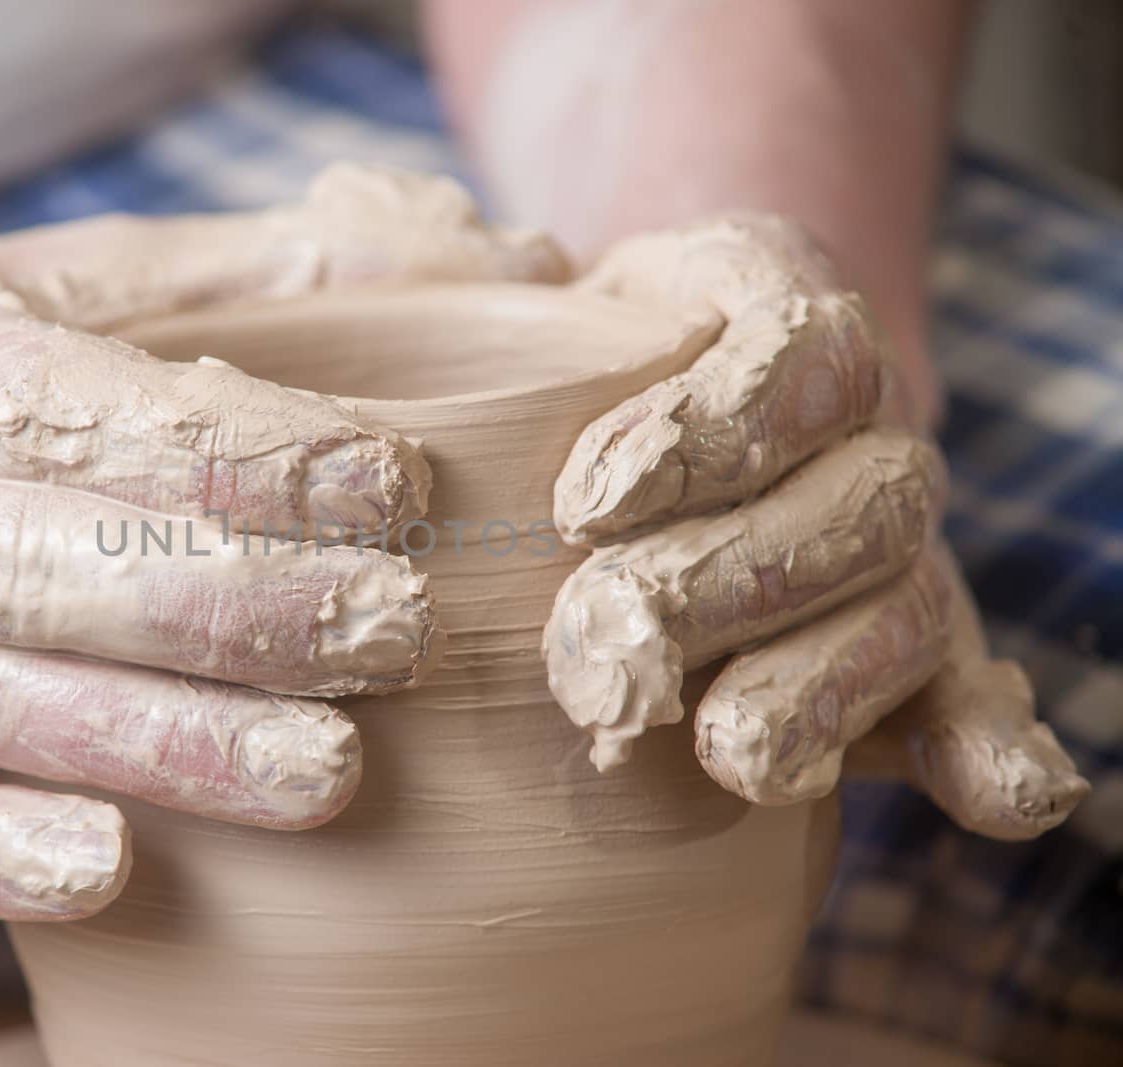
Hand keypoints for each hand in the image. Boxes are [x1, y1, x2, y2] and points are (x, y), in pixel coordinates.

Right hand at [0, 167, 566, 918]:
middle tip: (398, 627)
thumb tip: (410, 259)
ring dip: (169, 744)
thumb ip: (203, 280)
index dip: (244, 451)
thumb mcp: (5, 289)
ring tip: (327, 771)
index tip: (390, 480)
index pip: (91, 413)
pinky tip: (111, 866)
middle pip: (61, 566)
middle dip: (243, 606)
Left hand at [542, 215, 1085, 837]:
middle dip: (726, 581)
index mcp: (785, 311)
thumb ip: (494, 273)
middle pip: (857, 501)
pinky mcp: (903, 661)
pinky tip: (996, 797)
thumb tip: (516, 263)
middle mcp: (864, 429)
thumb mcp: (530, 295)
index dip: (710, 428)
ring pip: (904, 612)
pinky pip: (968, 700)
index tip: (583, 504)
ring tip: (722, 749)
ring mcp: (896, 550)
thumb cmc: (557, 363)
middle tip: (595, 637)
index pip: (797, 353)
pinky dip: (990, 754)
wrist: (634, 417)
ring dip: (819, 688)